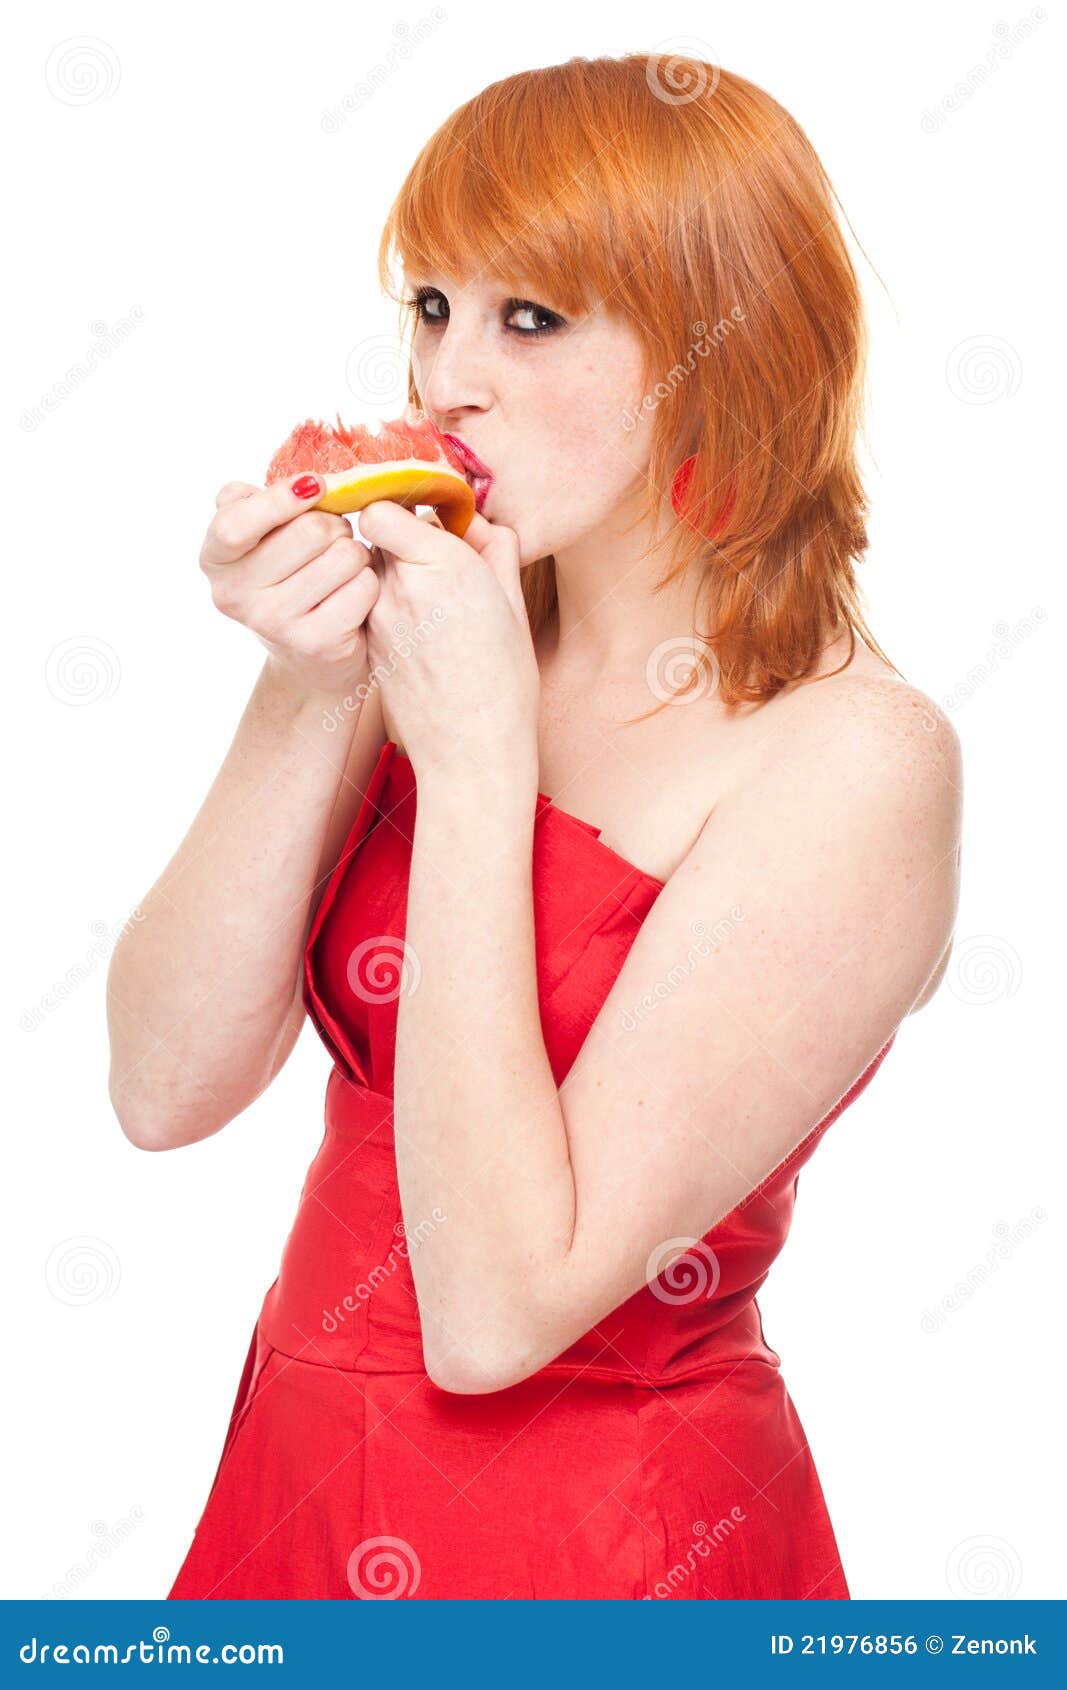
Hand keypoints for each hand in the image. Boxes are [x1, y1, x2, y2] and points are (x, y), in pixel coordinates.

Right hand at [200, 476, 380, 699]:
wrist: (307, 654)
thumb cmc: (284, 575)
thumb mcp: (257, 537)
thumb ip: (250, 503)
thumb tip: (270, 487)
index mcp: (215, 560)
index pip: (235, 524)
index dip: (278, 500)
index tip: (315, 484)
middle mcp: (235, 595)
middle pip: (309, 531)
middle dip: (334, 524)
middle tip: (335, 536)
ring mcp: (273, 623)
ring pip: (343, 556)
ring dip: (355, 553)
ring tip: (344, 566)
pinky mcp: (315, 643)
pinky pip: (363, 587)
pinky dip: (368, 581)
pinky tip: (355, 592)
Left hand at [356, 501, 539, 777]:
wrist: (472, 750)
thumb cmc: (504, 680)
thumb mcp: (514, 603)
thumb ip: (494, 548)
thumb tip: (474, 520)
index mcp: (444, 565)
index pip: (386, 507)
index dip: (403, 509)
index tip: (426, 520)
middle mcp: (401, 585)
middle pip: (376, 535)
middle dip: (401, 539)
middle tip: (432, 560)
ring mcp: (378, 617)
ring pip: (369, 569)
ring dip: (391, 571)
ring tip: (427, 601)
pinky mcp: (368, 643)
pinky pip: (369, 603)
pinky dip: (387, 605)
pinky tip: (418, 632)